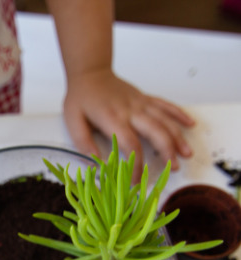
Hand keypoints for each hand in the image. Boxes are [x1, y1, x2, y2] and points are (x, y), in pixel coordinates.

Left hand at [62, 69, 194, 180]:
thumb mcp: (73, 122)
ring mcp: (140, 103)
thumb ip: (84, 143)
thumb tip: (96, 165)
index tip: (137, 182)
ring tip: (187, 154)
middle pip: (156, 132)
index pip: (130, 145)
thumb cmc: (80, 97)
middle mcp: (131, 110)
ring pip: (165, 120)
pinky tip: (190, 125)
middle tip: (174, 168)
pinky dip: (179, 114)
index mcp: (113, 118)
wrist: (90, 72)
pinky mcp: (144, 98)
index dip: (136, 165)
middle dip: (167, 151)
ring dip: (178, 137)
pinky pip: (166, 105)